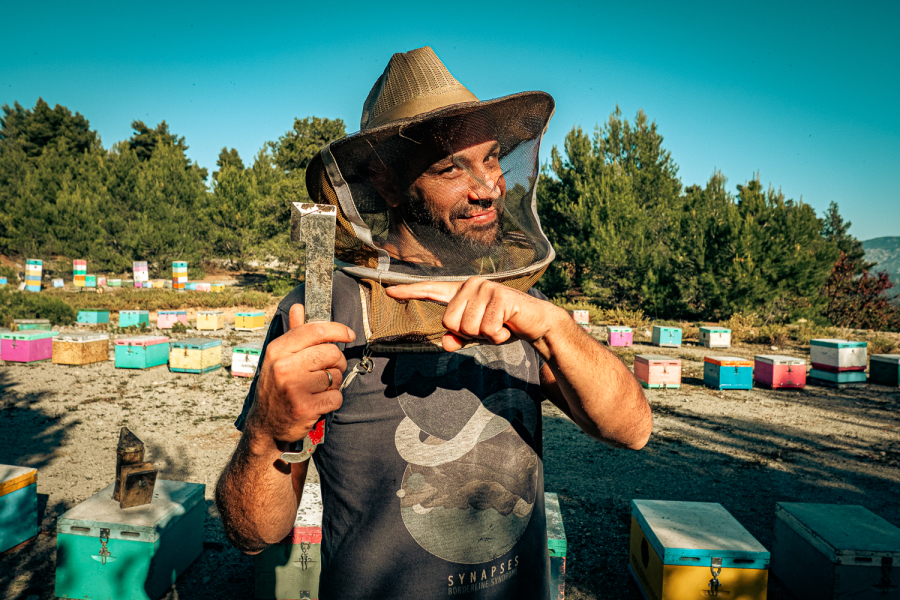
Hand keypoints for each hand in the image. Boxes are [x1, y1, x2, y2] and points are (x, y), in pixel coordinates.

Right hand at [246, 304, 354, 450]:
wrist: (266, 425)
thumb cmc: (277, 386)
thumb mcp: (279, 358)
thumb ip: (293, 332)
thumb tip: (299, 306)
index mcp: (277, 350)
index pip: (315, 330)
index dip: (338, 330)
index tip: (349, 334)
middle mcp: (283, 366)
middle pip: (331, 353)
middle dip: (337, 362)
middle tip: (328, 370)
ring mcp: (293, 388)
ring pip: (335, 376)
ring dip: (333, 383)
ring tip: (319, 388)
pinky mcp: (305, 407)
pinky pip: (336, 397)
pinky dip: (333, 400)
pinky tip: (319, 402)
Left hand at [385, 277, 564, 352]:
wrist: (533, 322)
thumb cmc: (501, 326)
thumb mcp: (476, 336)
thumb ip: (458, 339)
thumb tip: (447, 343)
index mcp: (460, 293)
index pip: (430, 290)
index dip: (409, 292)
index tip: (389, 292)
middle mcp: (470, 286)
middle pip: (449, 322)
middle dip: (469, 333)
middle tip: (488, 327)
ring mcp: (485, 288)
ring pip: (468, 327)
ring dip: (485, 335)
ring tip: (498, 326)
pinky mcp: (500, 296)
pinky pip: (487, 329)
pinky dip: (497, 335)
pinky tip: (507, 326)